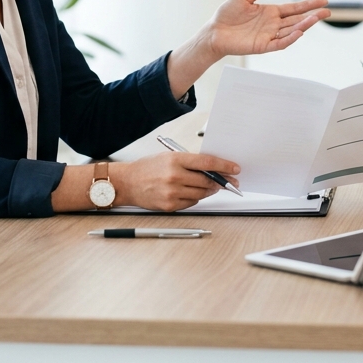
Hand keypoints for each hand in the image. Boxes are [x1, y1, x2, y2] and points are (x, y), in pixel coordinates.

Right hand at [114, 152, 240, 212]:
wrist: (127, 183)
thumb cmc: (148, 168)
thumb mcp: (168, 157)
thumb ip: (189, 162)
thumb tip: (213, 168)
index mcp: (175, 160)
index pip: (207, 163)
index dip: (224, 166)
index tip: (235, 169)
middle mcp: (174, 176)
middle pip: (207, 181)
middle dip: (221, 181)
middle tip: (229, 181)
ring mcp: (172, 192)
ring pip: (201, 194)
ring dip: (210, 191)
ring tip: (213, 187)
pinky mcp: (170, 205)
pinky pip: (192, 203)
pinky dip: (196, 198)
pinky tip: (194, 193)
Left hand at [204, 0, 330, 57]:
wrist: (214, 31)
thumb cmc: (227, 14)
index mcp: (271, 12)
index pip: (294, 8)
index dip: (308, 5)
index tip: (322, 1)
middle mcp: (273, 24)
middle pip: (297, 20)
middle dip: (312, 16)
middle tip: (327, 11)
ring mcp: (269, 36)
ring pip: (291, 31)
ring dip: (304, 25)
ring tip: (316, 18)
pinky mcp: (262, 46)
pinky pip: (279, 43)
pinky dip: (290, 38)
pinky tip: (299, 32)